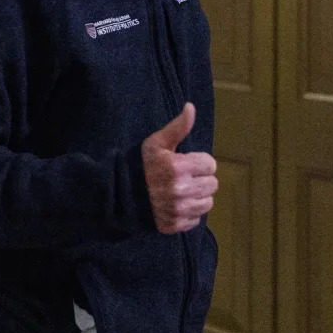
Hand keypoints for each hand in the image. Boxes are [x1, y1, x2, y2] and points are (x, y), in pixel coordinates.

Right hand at [142, 103, 217, 233]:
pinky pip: (196, 219)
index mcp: (178, 167)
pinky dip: (189, 213)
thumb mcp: (157, 142)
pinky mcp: (175, 225)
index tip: (187, 163)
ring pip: (207, 203)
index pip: (210, 164)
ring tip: (182, 191)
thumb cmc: (141, 164)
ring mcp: (178, 210)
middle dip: (201, 179)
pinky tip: (177, 205)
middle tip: (185, 177)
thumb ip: (178, 127)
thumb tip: (191, 107)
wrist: (120, 193)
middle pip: (212, 184)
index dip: (200, 162)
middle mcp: (180, 190)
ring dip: (198, 196)